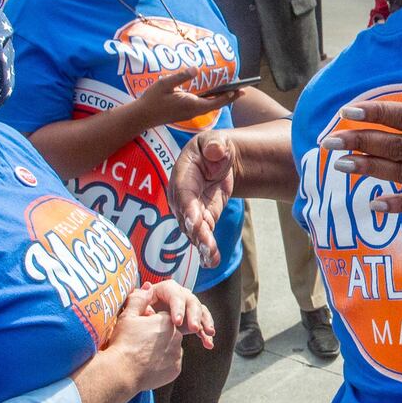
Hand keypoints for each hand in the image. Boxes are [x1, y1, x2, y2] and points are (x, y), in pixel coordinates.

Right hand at [104, 283, 186, 392]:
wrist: (122, 372)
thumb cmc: (124, 343)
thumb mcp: (127, 317)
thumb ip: (139, 300)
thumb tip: (148, 287)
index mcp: (167, 321)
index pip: (163, 319)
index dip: (151, 325)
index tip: (140, 332)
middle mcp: (177, 335)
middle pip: (169, 334)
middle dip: (158, 338)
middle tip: (141, 345)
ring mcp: (178, 353)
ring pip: (171, 349)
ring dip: (161, 351)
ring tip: (143, 356)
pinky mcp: (176, 369)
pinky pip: (171, 364)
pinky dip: (162, 365)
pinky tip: (148, 367)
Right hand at [134, 67, 239, 128]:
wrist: (141, 116)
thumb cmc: (152, 99)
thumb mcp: (165, 84)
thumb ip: (181, 76)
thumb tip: (196, 69)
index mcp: (192, 104)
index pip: (216, 101)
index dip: (229, 96)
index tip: (240, 90)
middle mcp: (193, 111)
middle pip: (216, 104)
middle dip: (230, 97)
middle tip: (242, 90)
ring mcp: (189, 113)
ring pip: (210, 106)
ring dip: (221, 99)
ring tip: (231, 91)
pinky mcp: (185, 113)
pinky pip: (203, 106)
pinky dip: (212, 100)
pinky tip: (213, 94)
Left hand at [140, 280, 215, 349]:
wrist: (139, 330)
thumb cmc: (135, 318)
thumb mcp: (133, 309)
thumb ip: (138, 301)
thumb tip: (146, 289)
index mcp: (166, 290)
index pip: (175, 295)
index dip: (178, 308)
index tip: (177, 322)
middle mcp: (179, 295)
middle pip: (191, 301)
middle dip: (194, 315)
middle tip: (194, 329)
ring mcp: (187, 307)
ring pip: (200, 311)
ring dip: (205, 322)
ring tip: (209, 334)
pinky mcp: (191, 320)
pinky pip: (202, 324)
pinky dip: (205, 334)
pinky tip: (208, 344)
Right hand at [168, 131, 236, 266]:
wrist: (219, 160)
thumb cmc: (213, 147)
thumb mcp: (215, 141)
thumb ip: (215, 145)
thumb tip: (215, 150)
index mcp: (182, 176)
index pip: (183, 195)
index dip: (189, 209)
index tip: (196, 222)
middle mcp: (181, 197)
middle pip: (186, 217)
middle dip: (196, 233)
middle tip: (206, 246)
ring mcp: (191, 210)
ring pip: (193, 231)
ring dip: (202, 245)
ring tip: (211, 259)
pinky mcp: (202, 219)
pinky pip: (203, 236)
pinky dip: (207, 249)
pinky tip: (212, 261)